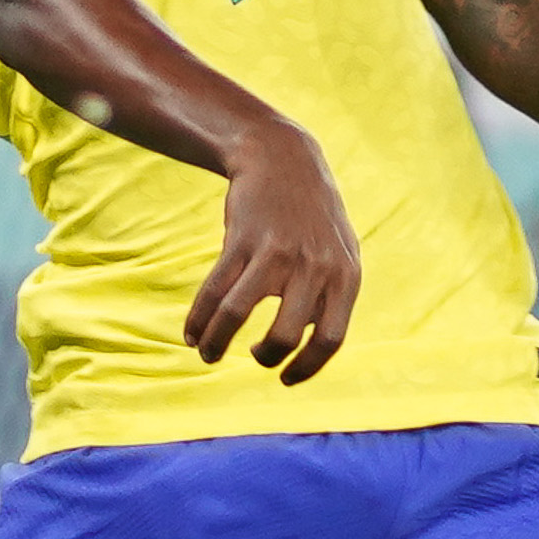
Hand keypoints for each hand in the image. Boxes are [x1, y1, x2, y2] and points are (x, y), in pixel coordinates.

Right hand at [186, 122, 360, 382]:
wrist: (283, 158)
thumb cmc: (312, 217)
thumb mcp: (338, 253)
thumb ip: (330, 298)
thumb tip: (310, 349)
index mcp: (345, 275)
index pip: (331, 340)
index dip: (307, 368)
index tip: (285, 380)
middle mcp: (315, 266)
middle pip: (286, 335)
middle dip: (266, 357)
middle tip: (256, 356)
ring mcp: (277, 251)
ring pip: (238, 314)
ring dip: (217, 342)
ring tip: (208, 354)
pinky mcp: (243, 239)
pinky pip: (215, 290)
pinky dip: (200, 319)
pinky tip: (192, 335)